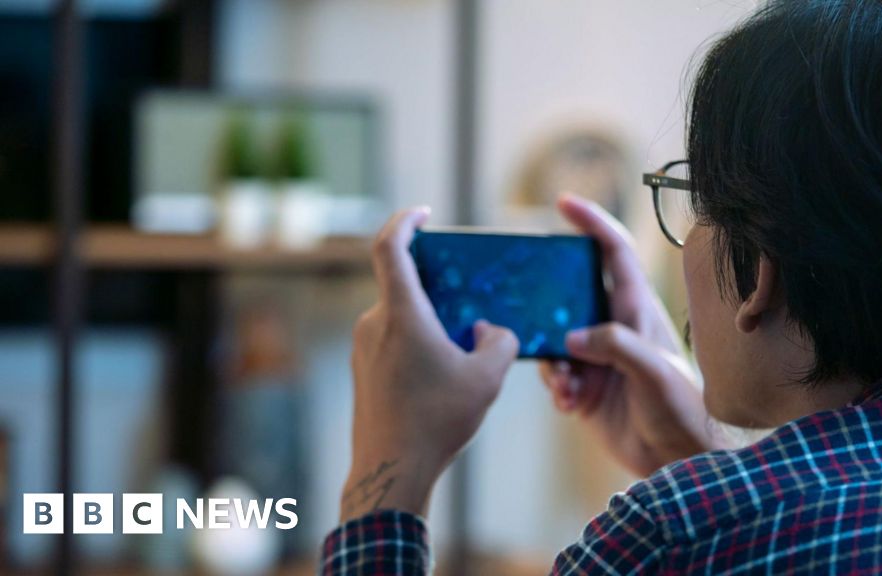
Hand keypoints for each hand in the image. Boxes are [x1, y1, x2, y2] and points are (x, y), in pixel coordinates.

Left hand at [342, 208, 519, 521]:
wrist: (391, 470)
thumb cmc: (436, 420)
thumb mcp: (486, 377)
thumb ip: (498, 341)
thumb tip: (486, 330)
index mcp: (401, 313)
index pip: (389, 246)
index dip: (404, 220)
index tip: (423, 213)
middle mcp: (374, 323)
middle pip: (404, 286)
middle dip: (437, 289)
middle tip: (467, 304)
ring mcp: (363, 348)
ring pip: (400, 317)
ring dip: (430, 322)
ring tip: (461, 352)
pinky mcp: (362, 371)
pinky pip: (391, 341)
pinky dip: (417, 343)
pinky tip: (441, 376)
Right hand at [539, 195, 723, 476]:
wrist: (677, 460)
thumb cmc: (681, 409)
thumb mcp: (654, 373)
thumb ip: (616, 347)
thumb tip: (571, 338)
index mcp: (636, 310)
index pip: (614, 253)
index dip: (592, 223)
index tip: (564, 202)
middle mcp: (613, 325)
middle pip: (571, 292)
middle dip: (547, 301)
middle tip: (527, 305)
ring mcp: (597, 356)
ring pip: (554, 339)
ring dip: (552, 362)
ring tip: (567, 387)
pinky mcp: (585, 385)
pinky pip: (554, 374)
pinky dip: (556, 388)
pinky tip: (570, 405)